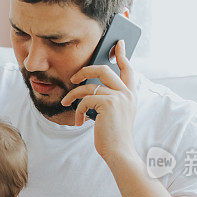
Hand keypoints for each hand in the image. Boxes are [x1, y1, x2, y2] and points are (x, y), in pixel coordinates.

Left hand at [60, 40, 138, 160]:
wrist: (119, 152)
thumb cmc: (114, 136)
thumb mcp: (115, 115)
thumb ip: (109, 100)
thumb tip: (89, 90)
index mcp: (130, 94)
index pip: (128, 69)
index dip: (122, 54)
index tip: (117, 43)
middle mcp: (127, 93)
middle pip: (103, 70)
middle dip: (85, 71)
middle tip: (74, 77)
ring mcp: (118, 97)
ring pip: (89, 86)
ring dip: (73, 95)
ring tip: (65, 103)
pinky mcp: (108, 104)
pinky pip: (85, 100)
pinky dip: (78, 110)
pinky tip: (80, 121)